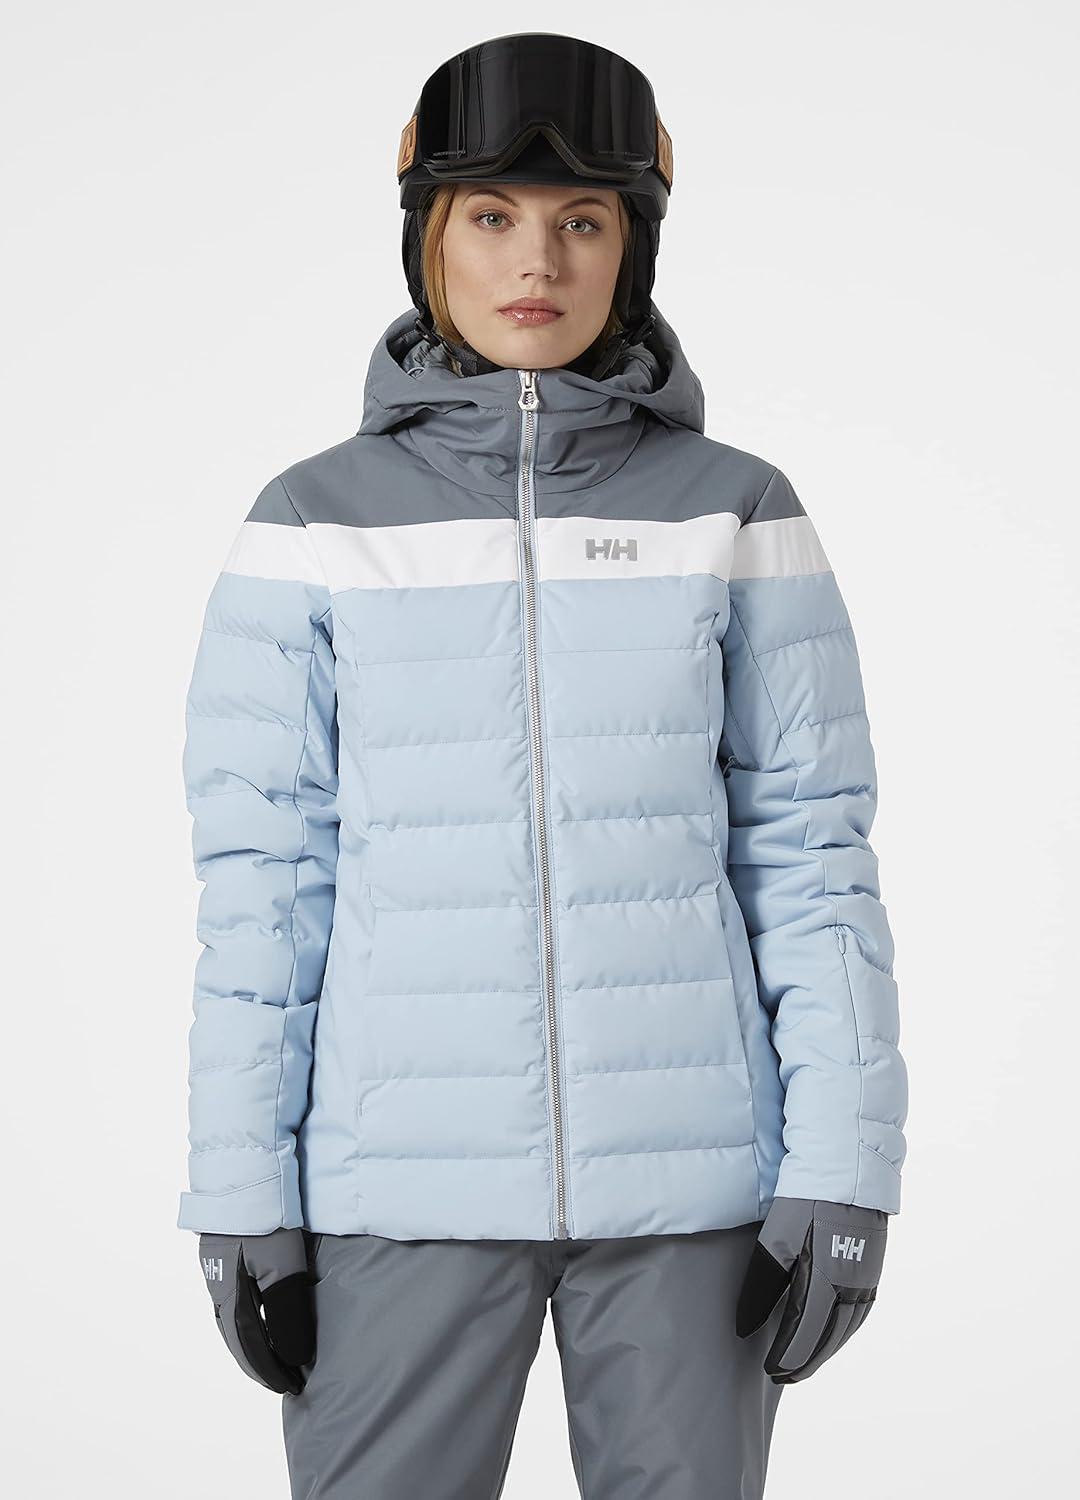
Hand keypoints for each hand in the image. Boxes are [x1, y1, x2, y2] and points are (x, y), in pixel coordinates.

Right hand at [198, 1228, 314, 1393]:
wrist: (244, 1168)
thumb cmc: (264, 1218)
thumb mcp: (282, 1267)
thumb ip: (286, 1313)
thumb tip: (292, 1356)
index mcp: (228, 1293)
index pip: (248, 1345)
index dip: (269, 1368)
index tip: (290, 1386)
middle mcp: (217, 1281)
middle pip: (235, 1333)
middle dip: (257, 1359)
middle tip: (279, 1377)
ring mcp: (218, 1262)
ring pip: (231, 1312)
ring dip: (250, 1337)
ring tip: (270, 1351)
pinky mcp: (226, 1244)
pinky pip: (234, 1291)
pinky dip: (247, 1311)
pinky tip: (258, 1307)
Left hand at [735, 1197, 887, 1383]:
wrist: (845, 1170)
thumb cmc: (805, 1202)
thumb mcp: (776, 1240)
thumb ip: (762, 1287)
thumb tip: (745, 1326)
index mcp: (826, 1281)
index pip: (804, 1333)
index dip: (787, 1355)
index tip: (770, 1370)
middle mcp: (852, 1286)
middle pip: (828, 1338)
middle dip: (806, 1361)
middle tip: (784, 1377)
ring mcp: (866, 1278)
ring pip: (846, 1329)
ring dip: (826, 1351)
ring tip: (805, 1364)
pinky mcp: (873, 1267)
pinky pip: (860, 1313)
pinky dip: (844, 1331)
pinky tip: (833, 1335)